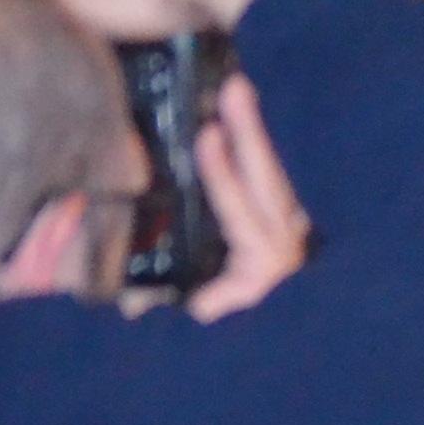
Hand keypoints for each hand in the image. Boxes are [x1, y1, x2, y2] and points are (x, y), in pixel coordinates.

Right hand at [174, 75, 309, 321]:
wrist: (288, 337)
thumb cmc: (234, 327)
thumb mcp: (203, 316)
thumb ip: (177, 305)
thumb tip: (132, 308)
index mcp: (262, 263)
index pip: (241, 209)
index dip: (223, 172)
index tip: (208, 134)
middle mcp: (283, 240)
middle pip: (265, 178)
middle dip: (249, 131)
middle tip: (234, 87)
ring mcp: (291, 226)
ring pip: (271, 171)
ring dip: (252, 130)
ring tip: (237, 88)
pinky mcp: (289, 218)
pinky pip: (269, 176)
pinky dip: (255, 147)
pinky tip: (241, 112)